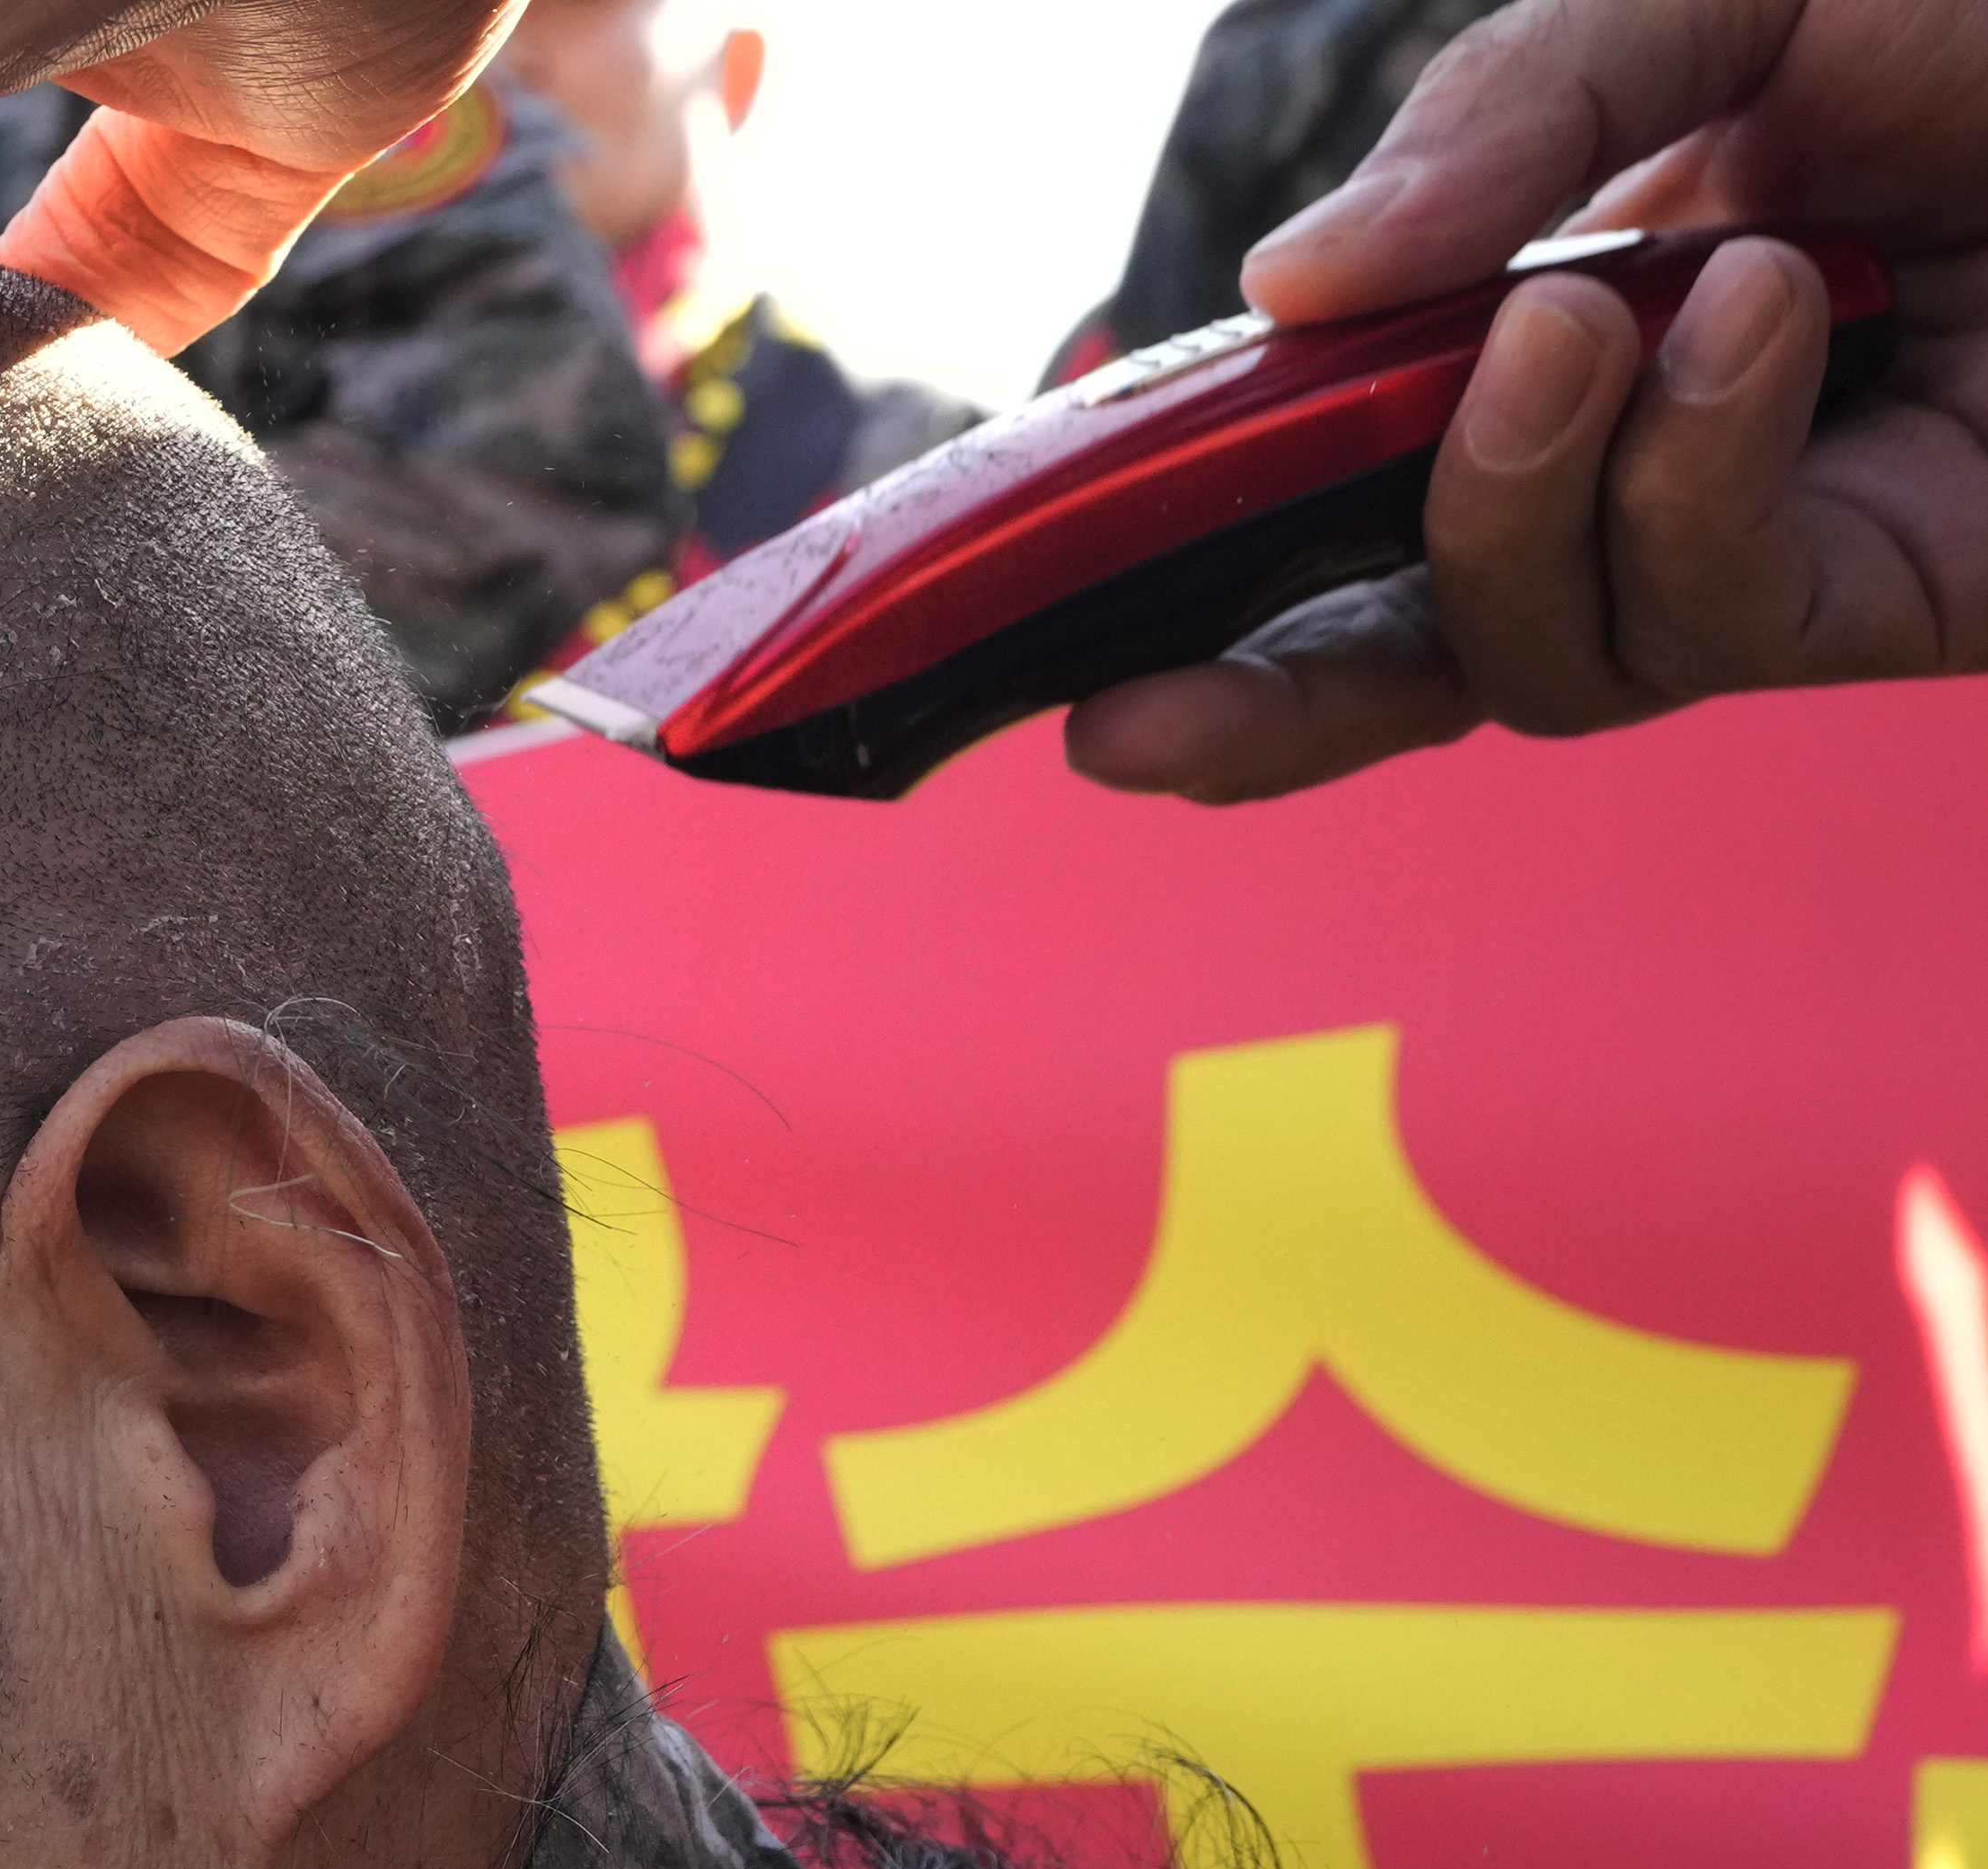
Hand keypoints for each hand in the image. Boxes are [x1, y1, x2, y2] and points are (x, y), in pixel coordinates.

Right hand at [1068, 0, 1987, 797]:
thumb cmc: (1980, 11)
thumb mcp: (1705, 4)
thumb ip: (1507, 116)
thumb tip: (1283, 291)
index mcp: (1570, 321)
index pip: (1343, 481)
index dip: (1190, 555)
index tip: (1050, 589)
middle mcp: (1643, 466)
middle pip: (1400, 652)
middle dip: (1255, 704)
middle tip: (1122, 721)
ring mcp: (1763, 553)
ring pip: (1536, 660)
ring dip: (1504, 506)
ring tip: (1577, 316)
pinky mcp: (1889, 602)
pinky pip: (1709, 619)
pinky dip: (1687, 481)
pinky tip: (1749, 317)